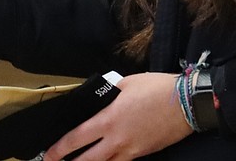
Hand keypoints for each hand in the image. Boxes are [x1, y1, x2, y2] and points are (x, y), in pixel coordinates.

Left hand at [41, 73, 192, 160]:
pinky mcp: (143, 154)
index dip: (60, 148)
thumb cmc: (157, 89)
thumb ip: (107, 93)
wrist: (186, 103)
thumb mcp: (127, 83)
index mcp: (109, 119)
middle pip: (88, 160)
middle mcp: (118, 140)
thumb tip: (96, 99)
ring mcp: (131, 150)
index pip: (77, 138)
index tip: (49, 153)